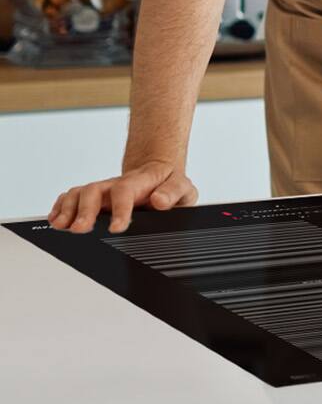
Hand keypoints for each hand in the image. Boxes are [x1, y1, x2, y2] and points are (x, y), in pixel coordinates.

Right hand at [49, 160, 198, 234]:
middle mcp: (117, 185)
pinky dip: (61, 207)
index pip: (126, 191)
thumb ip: (175, 193)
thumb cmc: (170, 185)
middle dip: (85, 210)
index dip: (119, 209)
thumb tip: (160, 201)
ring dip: (68, 209)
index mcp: (141, 182)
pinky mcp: (94, 197)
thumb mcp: (183, 188)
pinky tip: (56, 220)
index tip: (116, 227)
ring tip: (61, 226)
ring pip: (80, 193)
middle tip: (80, 229)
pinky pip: (72, 197)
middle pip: (95, 190)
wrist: (159, 174)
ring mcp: (104, 190)